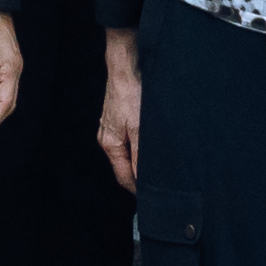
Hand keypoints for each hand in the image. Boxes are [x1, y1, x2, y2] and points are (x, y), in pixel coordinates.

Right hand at [97, 34, 143, 190]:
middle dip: (138, 177)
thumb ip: (142, 155)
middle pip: (123, 167)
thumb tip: (143, 178)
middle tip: (158, 185)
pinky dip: (136, 149)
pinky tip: (148, 148)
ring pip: (125, 154)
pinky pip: (126, 142)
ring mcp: (110, 129)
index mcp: (110, 145)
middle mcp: (107, 139)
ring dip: (138, 163)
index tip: (152, 197)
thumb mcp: (141, 128)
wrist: (125, 68)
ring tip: (157, 169)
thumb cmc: (131, 95)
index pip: (123, 177)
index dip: (137, 189)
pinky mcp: (116, 120)